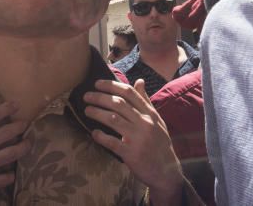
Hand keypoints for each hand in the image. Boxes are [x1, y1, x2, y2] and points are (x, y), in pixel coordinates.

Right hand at [0, 85, 30, 205]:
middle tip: (26, 123)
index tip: (16, 105)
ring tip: (28, 143)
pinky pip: (2, 180)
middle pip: (7, 133)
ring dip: (23, 147)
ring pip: (11, 155)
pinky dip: (9, 176)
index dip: (7, 108)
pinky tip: (12, 174)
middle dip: (20, 126)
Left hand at [84, 79, 184, 205]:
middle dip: (99, 97)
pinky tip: (94, 133)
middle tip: (86, 96)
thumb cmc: (159, 143)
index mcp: (150, 113)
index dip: (111, 86)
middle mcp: (144, 122)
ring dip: (97, 113)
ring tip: (87, 110)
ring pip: (113, 119)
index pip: (129, 93)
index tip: (97, 83)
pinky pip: (112, 142)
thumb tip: (139, 81)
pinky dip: (101, 136)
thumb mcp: (156, 120)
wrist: (167, 170)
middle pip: (118, 103)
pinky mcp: (131, 153)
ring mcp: (137, 138)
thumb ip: (146, 101)